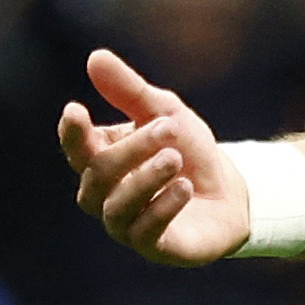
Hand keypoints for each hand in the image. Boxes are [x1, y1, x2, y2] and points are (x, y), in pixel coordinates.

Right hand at [57, 48, 249, 265]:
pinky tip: (184, 188)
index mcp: (101, 160)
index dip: (72, 133)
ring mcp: (126, 224)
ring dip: (145, 179)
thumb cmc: (189, 151)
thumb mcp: (165, 112)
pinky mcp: (155, 247)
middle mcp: (105, 195)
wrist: (231, 191)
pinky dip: (162, 208)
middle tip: (167, 129)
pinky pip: (145, 231)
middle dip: (130, 150)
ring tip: (173, 158)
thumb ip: (130, 91)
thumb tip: (95, 57)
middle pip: (98, 174)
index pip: (76, 148)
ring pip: (116, 206)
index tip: (76, 110)